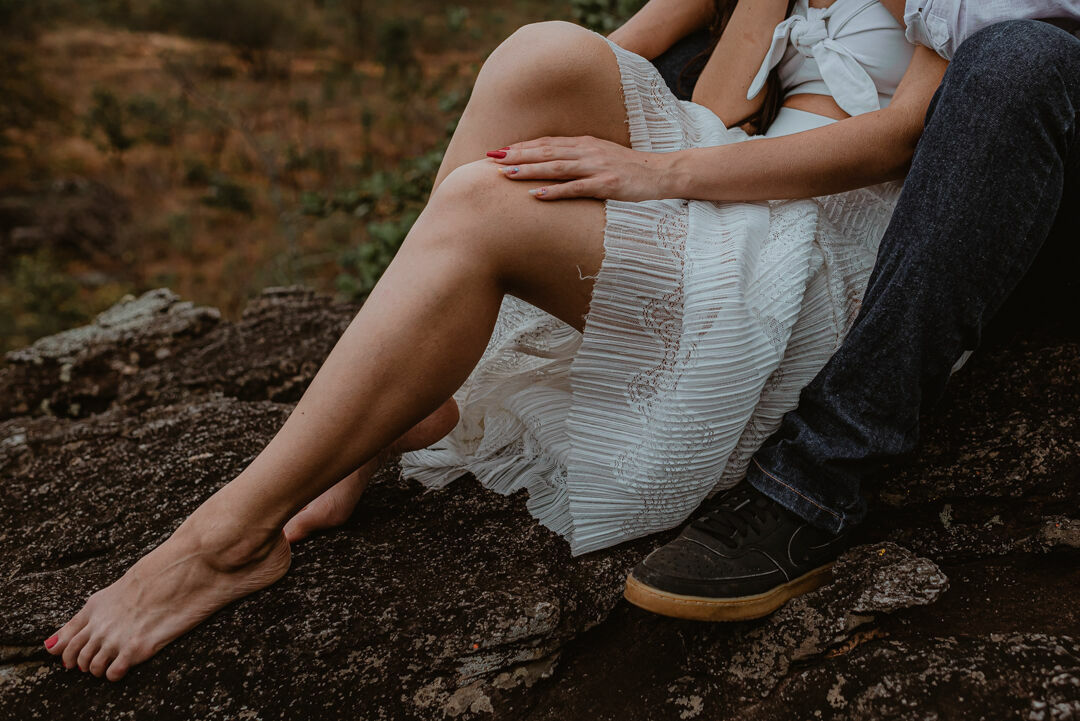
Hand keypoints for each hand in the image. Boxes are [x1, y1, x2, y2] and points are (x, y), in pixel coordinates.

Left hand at [486, 136, 673, 201]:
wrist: (662, 173)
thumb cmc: (630, 168)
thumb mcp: (601, 156)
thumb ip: (578, 156)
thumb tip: (553, 162)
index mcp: (584, 143)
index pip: (546, 142)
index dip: (521, 146)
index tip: (498, 150)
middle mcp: (587, 151)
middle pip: (546, 151)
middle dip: (517, 155)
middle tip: (491, 158)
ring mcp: (596, 167)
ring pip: (556, 167)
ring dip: (530, 170)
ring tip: (507, 174)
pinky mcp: (606, 184)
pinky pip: (576, 188)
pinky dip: (554, 191)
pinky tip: (536, 196)